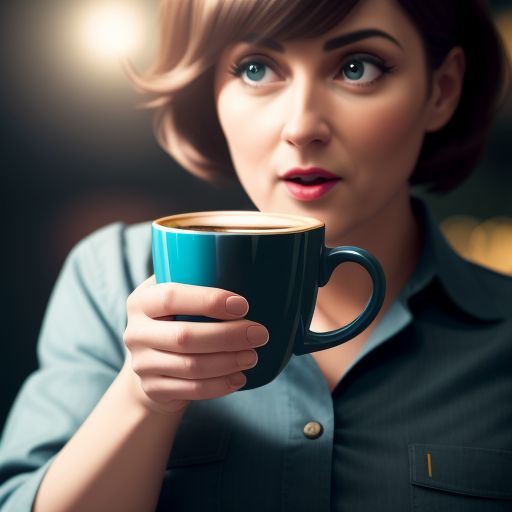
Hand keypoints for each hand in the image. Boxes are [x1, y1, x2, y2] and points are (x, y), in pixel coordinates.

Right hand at [123, 276, 268, 413]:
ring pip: (191, 366)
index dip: (209, 300)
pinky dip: (220, 385)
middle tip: (260, 334)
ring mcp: (142, 363)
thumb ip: (197, 283)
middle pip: (184, 336)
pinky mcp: (153, 389)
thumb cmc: (174, 319)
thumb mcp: (177, 297)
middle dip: (228, 336)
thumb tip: (245, 271)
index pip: (171, 297)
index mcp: (142, 301)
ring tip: (252, 356)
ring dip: (228, 362)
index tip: (243, 305)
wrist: (150, 360)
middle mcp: (136, 332)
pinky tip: (239, 377)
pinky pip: (191, 390)